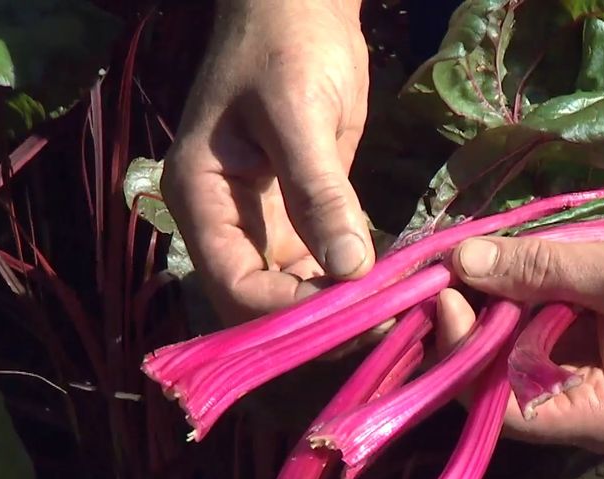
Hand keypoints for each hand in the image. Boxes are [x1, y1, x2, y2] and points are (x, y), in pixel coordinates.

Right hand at [161, 0, 372, 323]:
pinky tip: (399, 285)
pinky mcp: (305, 218)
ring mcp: (267, 225)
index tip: (355, 316)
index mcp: (202, 201)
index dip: (289, 314)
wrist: (301, 7)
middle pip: (265, 306)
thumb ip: (319, 192)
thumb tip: (350, 269)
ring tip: (402, 310)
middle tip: (388, 322)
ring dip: (345, 308)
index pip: (235, 289)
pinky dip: (359, 281)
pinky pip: (328, 267)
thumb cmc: (286, 46)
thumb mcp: (299, 114)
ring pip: (299, 295)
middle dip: (321, 322)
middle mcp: (228, 226)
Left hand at [436, 221, 603, 451]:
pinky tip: (509, 258)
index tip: (448, 292)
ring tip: (472, 254)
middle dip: (474, 322)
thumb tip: (458, 261)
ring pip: (518, 348)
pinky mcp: (599, 344)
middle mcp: (590, 408)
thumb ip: (540, 267)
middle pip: (502, 379)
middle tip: (449, 262)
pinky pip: (545, 325)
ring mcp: (594, 376)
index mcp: (602, 415)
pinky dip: (526, 292)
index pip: (500, 408)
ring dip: (497, 303)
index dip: (463, 354)